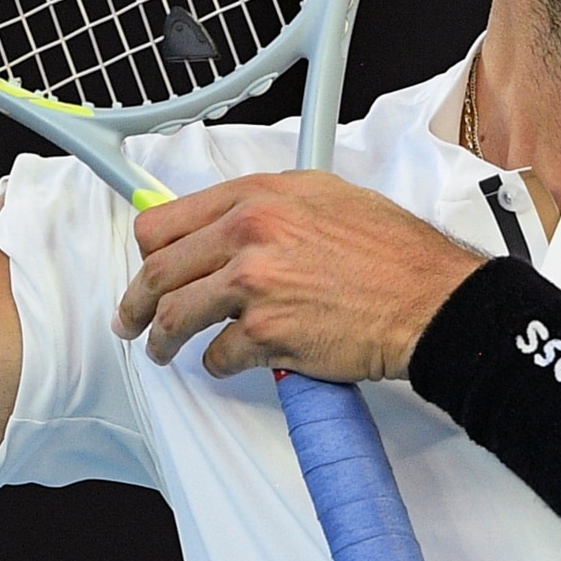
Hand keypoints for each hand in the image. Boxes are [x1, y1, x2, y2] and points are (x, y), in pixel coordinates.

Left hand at [115, 172, 483, 380]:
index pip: (166, 221)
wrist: (428, 299)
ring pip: (177, 317)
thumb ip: (268, 204)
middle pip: (159, 272)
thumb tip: (227, 221)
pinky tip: (231, 361)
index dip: (147, 250)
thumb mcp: (325, 196)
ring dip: (165, 340)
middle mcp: (249, 235)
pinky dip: (219, 364)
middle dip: (137, 303)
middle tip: (132, 320)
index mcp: (258, 197)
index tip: (144, 265)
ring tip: (166, 350)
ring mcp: (255, 285)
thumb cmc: (390, 251)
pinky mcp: (266, 335)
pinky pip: (218, 356)